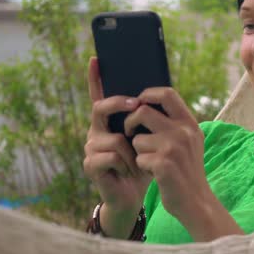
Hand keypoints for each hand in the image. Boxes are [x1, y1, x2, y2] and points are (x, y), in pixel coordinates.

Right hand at [83, 57, 152, 215]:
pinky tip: (129, 173)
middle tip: (138, 105)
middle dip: (121, 104)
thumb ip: (149, 119)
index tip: (96, 58)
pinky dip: (127, 165)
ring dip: (134, 152)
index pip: (100, 95)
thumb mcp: (149, 139)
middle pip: (101, 107)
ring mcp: (91, 147)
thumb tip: (162, 93)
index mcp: (110, 121)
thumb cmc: (144, 163)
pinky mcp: (90, 165)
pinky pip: (112, 157)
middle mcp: (97, 130)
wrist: (135, 195)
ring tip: (139, 164)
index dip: (96, 78)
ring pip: (115, 138)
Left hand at [124, 87, 211, 220]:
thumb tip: (146, 102)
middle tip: (130, 132)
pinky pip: (139, 158)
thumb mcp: (189, 141)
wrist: (196, 201)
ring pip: (137, 138)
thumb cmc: (186, 169)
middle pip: (143, 112)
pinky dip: (141, 166)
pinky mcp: (163, 165)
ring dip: (138, 150)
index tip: (139, 104)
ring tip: (150, 160)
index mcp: (190, 123)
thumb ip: (175, 122)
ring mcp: (174, 148)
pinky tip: (153, 173)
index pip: (167, 93)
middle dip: (131, 122)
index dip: (148, 94)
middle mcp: (184, 132)